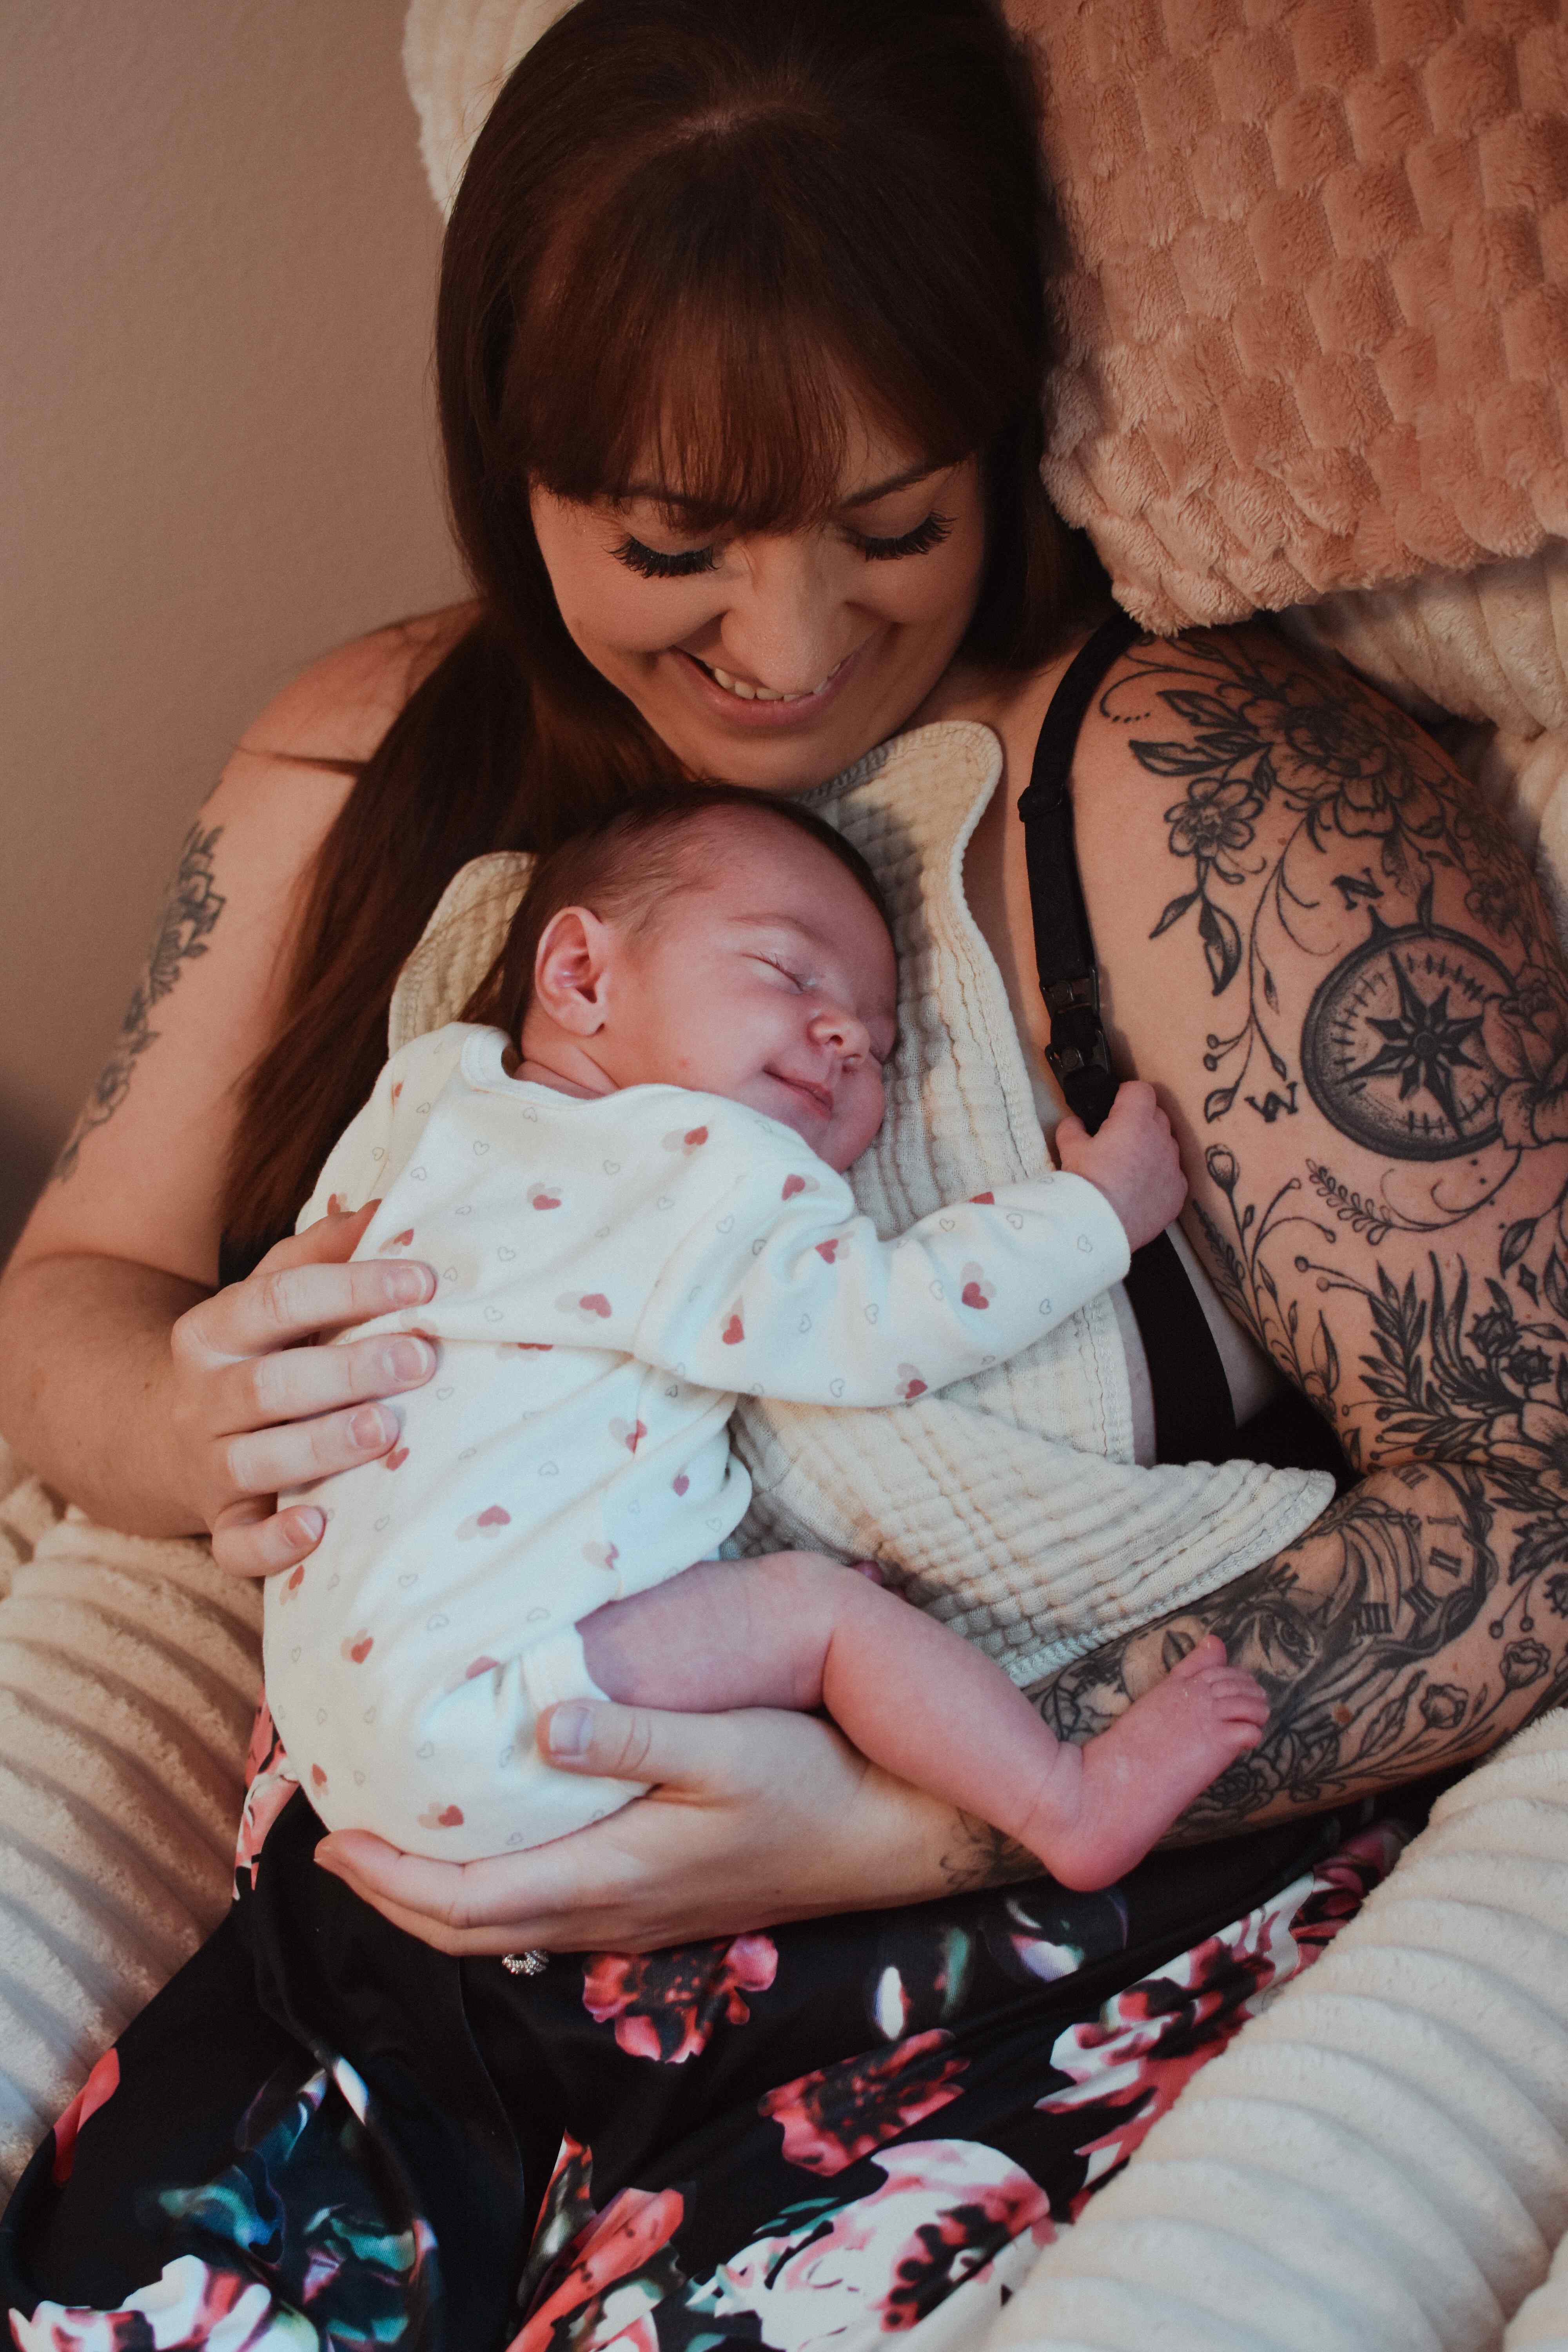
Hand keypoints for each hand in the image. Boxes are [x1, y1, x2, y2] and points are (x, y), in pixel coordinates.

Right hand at [168, 1203, 436, 1578]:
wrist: (157, 1436)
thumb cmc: (250, 1354)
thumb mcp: (268, 1294)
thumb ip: (323, 1252)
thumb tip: (393, 1209)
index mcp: (215, 1330)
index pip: (279, 1299)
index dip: (353, 1288)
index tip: (424, 1282)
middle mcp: (204, 1398)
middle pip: (271, 1384)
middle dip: (349, 1370)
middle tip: (421, 1357)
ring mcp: (208, 1465)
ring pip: (258, 1459)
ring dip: (325, 1445)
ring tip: (389, 1429)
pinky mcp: (220, 1524)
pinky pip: (238, 1545)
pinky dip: (275, 1542)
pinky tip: (319, 1527)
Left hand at [313, 1700, 969, 1953]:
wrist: (888, 1838)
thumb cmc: (814, 1783)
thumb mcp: (729, 1746)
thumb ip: (634, 1734)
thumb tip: (543, 1723)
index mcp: (611, 1877)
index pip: (466, 1900)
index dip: (388, 1876)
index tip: (329, 1837)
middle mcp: (611, 1912)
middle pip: (468, 1929)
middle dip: (390, 1893)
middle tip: (336, 1840)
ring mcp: (634, 1917)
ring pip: (505, 1926)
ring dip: (436, 1893)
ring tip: (394, 1841)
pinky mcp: (656, 1903)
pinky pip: (544, 1911)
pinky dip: (489, 1886)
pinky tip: (492, 1841)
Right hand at [1055, 1079, 1185, 1251]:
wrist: (1100, 1226)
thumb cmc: (1085, 1184)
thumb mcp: (1069, 1149)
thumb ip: (1072, 1129)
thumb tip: (1074, 1123)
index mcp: (1135, 1121)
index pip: (1141, 1090)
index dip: (1126, 1095)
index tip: (1115, 1107)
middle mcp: (1160, 1139)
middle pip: (1157, 1115)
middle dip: (1140, 1120)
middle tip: (1118, 1137)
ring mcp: (1173, 1166)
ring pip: (1167, 1145)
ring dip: (1152, 1147)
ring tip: (1130, 1166)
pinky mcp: (1178, 1191)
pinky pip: (1172, 1174)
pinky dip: (1159, 1177)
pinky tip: (1141, 1190)